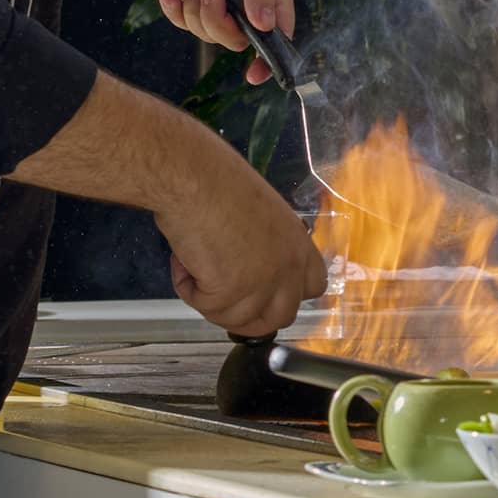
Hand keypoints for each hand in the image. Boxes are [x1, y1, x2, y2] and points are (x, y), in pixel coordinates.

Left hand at [151, 0, 295, 82]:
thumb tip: (268, 26)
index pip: (280, 31)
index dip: (270, 56)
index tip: (254, 74)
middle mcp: (250, 2)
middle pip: (239, 38)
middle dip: (217, 20)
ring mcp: (223, 6)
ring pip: (211, 33)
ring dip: (195, 10)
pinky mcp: (198, 6)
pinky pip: (188, 26)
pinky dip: (177, 12)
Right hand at [155, 140, 327, 333]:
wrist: (195, 178)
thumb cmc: (220, 183)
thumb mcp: (264, 214)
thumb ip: (269, 246)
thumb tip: (250, 266)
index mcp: (299, 245)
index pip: (313, 288)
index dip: (285, 295)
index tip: (263, 293)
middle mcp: (289, 267)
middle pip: (279, 317)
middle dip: (249, 314)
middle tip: (221, 295)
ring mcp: (262, 283)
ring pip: (237, 319)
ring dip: (210, 300)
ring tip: (194, 263)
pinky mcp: (230, 291)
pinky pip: (205, 307)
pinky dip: (187, 288)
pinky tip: (184, 260)